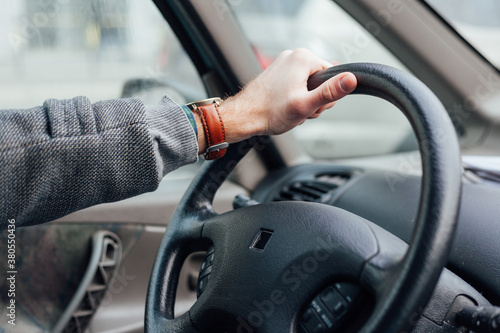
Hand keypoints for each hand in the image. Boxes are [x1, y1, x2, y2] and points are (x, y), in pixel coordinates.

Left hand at [196, 48, 356, 151]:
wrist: (244, 117)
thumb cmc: (270, 112)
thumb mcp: (305, 105)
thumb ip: (330, 92)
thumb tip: (351, 79)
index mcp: (303, 58)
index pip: (333, 77)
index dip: (325, 97)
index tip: (310, 105)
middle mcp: (293, 56)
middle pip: (320, 82)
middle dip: (313, 100)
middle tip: (298, 110)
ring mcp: (284, 64)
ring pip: (308, 86)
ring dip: (303, 102)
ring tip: (289, 109)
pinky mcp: (278, 73)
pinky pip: (296, 86)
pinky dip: (293, 99)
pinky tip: (284, 107)